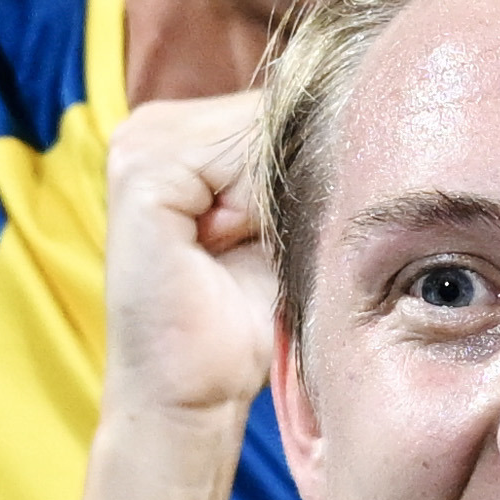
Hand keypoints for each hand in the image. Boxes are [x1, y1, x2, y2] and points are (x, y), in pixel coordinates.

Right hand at [99, 93, 280, 424]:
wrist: (190, 394)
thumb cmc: (239, 318)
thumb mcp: (277, 225)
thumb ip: (294, 166)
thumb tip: (360, 110)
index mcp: (182, 131)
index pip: (276, 105)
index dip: (312, 158)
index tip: (300, 222)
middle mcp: (152, 124)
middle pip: (272, 111)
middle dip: (297, 173)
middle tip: (269, 245)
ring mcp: (138, 140)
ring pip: (263, 130)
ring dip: (279, 192)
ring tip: (248, 248)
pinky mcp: (141, 169)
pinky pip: (242, 156)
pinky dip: (258, 205)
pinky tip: (231, 246)